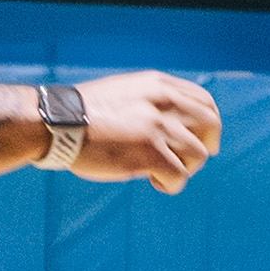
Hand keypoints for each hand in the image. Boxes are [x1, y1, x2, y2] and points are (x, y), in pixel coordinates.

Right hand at [79, 71, 224, 186]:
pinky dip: (171, 185)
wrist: (58, 122)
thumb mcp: (124, 93)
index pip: (204, 101)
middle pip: (211, 125)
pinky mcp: (152, 153)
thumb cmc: (82, 114)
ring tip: (159, 173)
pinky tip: (154, 183)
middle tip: (189, 163)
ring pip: (198, 155)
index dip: (209, 123)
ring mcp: (160, 127)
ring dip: (184, 169)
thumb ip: (150, 101)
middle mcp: (165, 102)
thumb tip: (172, 121)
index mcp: (159, 85)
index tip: (204, 139)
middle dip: (206, 146)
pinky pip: (180, 176)